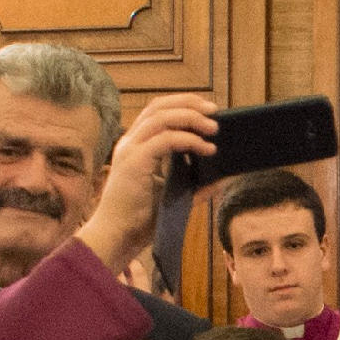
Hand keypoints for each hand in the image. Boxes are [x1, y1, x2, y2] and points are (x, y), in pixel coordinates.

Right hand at [75, 92, 218, 275]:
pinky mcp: (135, 162)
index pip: (157, 112)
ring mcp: (131, 150)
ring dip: (191, 118)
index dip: (182, 105)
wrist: (118, 236)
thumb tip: (221, 177)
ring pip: (161, 117)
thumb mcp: (174, 196)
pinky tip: (206, 149)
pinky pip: (165, 140)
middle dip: (189, 103)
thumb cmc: (141, 219)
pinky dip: (188, 140)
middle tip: (215, 111)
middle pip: (158, 106)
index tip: (207, 111)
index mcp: (136, 146)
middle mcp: (130, 142)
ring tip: (214, 129)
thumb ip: (194, 184)